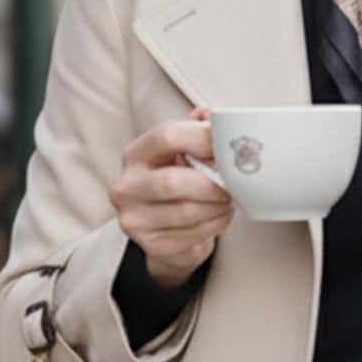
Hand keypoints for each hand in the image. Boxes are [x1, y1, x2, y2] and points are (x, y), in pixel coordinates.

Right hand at [110, 109, 233, 288]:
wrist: (166, 228)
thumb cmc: (179, 180)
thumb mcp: (183, 151)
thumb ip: (197, 131)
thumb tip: (211, 117)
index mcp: (135, 154)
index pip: (167, 136)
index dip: (204, 138)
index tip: (228, 144)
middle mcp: (127, 186)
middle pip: (174, 182)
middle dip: (213, 183)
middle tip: (234, 183)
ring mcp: (134, 219)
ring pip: (187, 212)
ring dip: (218, 205)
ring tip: (229, 198)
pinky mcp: (152, 245)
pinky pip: (193, 234)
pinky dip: (216, 223)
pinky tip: (220, 215)